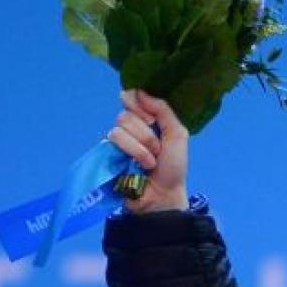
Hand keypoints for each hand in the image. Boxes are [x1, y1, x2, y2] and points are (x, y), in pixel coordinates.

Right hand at [107, 89, 191, 214]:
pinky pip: (114, 139)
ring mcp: (118, 140)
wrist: (164, 195)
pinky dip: (134, 153)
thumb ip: (163, 110)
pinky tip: (141, 165)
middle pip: (126, 113)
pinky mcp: (108, 153)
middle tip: (158, 149)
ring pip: (120, 127)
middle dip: (147, 134)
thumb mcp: (177, 134)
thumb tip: (139, 91)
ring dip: (142, 147)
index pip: (132, 96)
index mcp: (147, 118)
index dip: (139, 104)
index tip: (151, 120)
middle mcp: (130, 126)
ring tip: (151, 162)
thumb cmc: (173, 166)